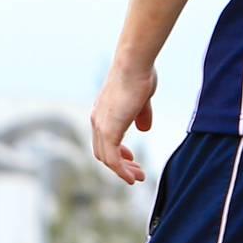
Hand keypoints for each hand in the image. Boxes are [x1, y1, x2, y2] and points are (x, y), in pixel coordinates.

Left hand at [90, 63, 153, 184]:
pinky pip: (112, 159)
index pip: (104, 141)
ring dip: (122, 171)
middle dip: (120, 165)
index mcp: (102, 114)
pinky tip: (131, 177)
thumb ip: (141, 114)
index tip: (130, 159)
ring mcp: (101, 126)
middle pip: (103, 152)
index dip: (117, 153)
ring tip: (137, 178)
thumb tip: (144, 128)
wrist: (133, 65)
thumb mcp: (141, 100)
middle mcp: (97, 121)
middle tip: (136, 173)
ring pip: (107, 158)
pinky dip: (121, 171)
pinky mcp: (108, 130)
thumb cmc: (140, 75)